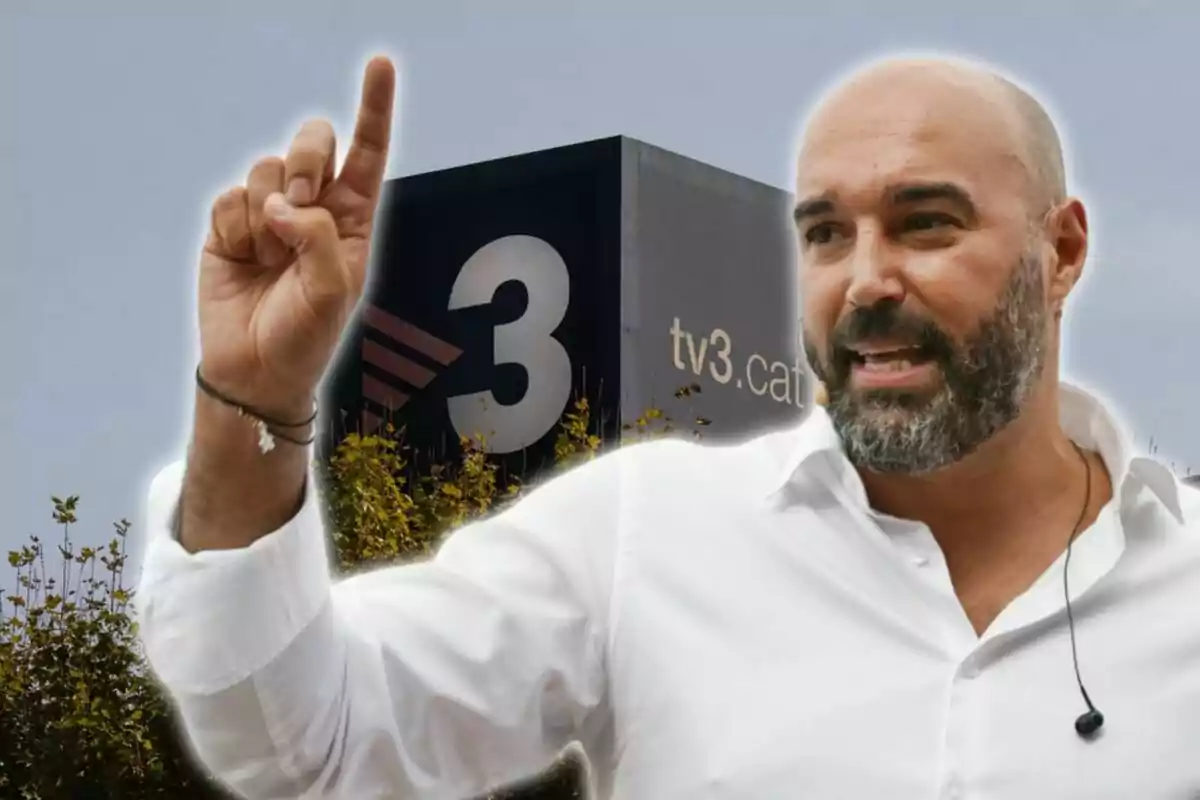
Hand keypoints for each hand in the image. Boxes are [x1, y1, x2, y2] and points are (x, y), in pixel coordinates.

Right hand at [196, 56, 395, 418]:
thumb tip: (281, 202)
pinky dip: (235, 229)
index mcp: (352, 221)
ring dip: (265, 213)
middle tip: (297, 204)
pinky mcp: (230, 225)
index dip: (373, 109)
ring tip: (268, 258)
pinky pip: (228, 199)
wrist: (255, 370)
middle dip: (303, 161)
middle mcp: (313, 210)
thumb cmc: (306, 337)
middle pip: (312, 144)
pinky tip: (242, 259)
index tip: (380, 64)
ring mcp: (269, 215)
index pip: (367, 155)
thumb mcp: (332, 292)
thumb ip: (317, 238)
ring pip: (264, 170)